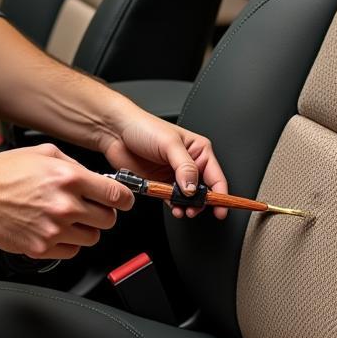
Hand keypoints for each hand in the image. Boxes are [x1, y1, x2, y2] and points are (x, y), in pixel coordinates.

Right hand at [0, 144, 132, 258]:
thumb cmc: (5, 172)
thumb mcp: (45, 153)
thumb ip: (75, 165)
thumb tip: (97, 178)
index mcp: (69, 178)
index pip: (117, 195)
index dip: (124, 199)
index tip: (123, 201)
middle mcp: (65, 205)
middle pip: (109, 220)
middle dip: (104, 213)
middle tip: (91, 207)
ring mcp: (54, 230)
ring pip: (93, 238)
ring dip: (86, 229)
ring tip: (69, 218)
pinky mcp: (42, 248)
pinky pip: (72, 251)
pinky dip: (69, 243)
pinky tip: (56, 229)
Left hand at [101, 112, 228, 219]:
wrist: (116, 132)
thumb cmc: (143, 127)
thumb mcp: (169, 144)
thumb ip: (184, 167)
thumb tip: (193, 188)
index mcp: (198, 150)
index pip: (216, 176)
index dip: (220, 194)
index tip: (220, 208)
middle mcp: (188, 163)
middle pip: (204, 190)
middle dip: (202, 203)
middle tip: (195, 209)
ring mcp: (174, 174)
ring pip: (188, 197)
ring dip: (187, 206)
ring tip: (183, 210)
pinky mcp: (160, 183)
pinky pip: (172, 199)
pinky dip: (174, 206)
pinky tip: (173, 207)